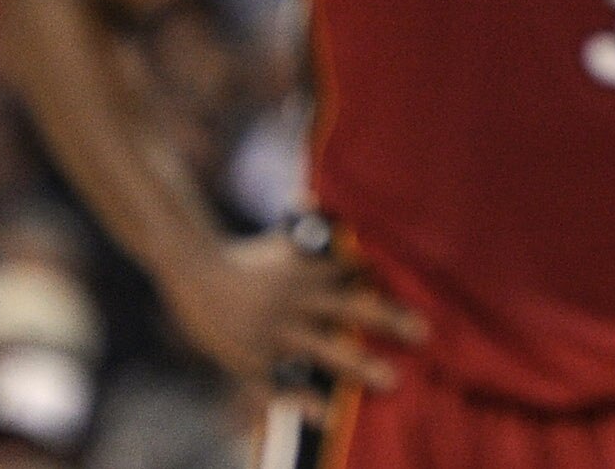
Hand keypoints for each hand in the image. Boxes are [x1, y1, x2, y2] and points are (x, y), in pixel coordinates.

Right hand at [160, 230, 424, 406]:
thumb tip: (320, 199)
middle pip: (348, 309)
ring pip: (322, 349)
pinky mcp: (249, 359)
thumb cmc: (244, 259)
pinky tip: (328, 416)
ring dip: (358, 365)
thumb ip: (309, 229)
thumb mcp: (282, 241)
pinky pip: (279, 384)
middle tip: (424, 334)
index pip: (352, 275)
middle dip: (387, 321)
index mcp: (303, 270)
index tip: (422, 294)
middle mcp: (293, 300)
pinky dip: (303, 401)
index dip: (383, 285)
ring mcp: (272, 332)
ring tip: (393, 380)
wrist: (190, 270)